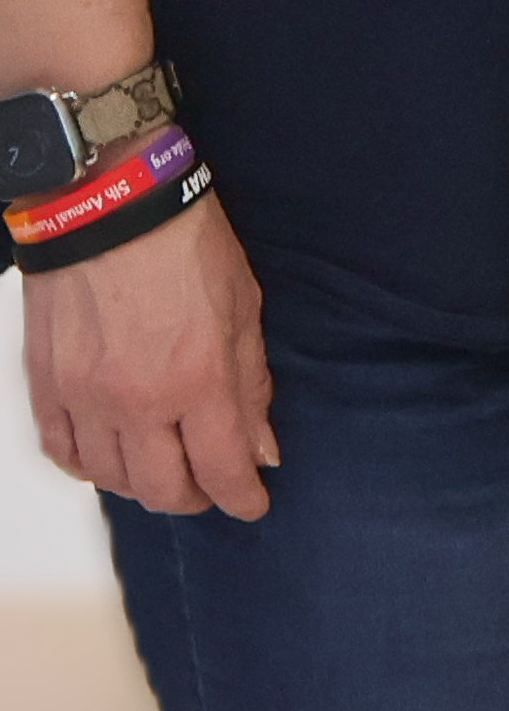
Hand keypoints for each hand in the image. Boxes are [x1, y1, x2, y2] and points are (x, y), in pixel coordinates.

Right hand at [24, 193, 276, 519]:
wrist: (109, 208)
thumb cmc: (187, 246)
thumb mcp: (245, 307)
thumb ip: (251, 384)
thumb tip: (261, 447)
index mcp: (197, 380)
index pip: (222, 468)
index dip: (242, 496)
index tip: (254, 503)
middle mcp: (137, 402)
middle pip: (163, 489)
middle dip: (196, 499)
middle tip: (213, 487)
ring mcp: (84, 399)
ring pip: (111, 479)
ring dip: (144, 486)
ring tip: (167, 471)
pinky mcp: (45, 387)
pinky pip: (62, 452)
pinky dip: (88, 467)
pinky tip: (110, 458)